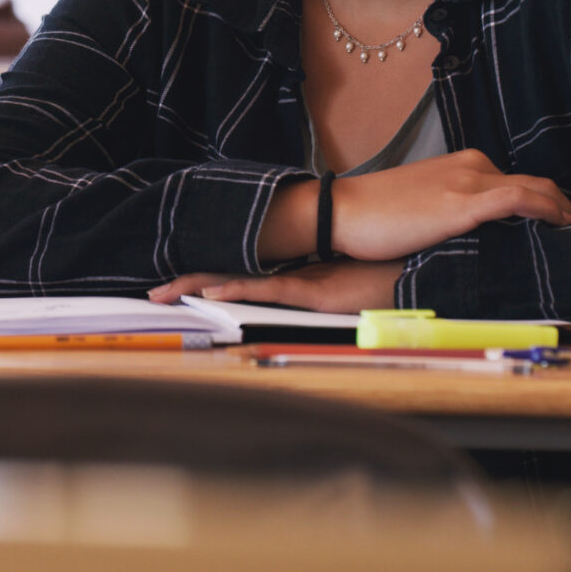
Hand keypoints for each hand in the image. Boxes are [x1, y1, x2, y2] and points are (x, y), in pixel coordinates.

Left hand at [150, 261, 404, 312]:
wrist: (416, 271)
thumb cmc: (384, 281)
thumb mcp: (340, 293)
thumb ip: (316, 294)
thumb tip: (299, 300)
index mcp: (291, 275)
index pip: (238, 275)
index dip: (204, 278)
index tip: (172, 285)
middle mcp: (289, 273)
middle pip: (228, 274)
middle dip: (189, 282)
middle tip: (154, 293)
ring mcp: (301, 279)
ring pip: (240, 281)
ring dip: (201, 285)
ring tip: (168, 291)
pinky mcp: (315, 290)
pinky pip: (272, 290)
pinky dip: (241, 291)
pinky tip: (215, 294)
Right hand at [327, 149, 570, 260]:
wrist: (344, 211)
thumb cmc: (375, 214)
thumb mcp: (423, 205)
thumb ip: (453, 209)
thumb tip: (477, 234)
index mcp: (463, 165)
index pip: (517, 180)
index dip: (546, 201)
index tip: (559, 223)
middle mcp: (471, 167)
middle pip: (534, 182)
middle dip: (561, 205)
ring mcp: (468, 182)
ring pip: (534, 188)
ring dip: (560, 209)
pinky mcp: (462, 203)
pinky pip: (519, 198)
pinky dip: (546, 208)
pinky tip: (560, 224)